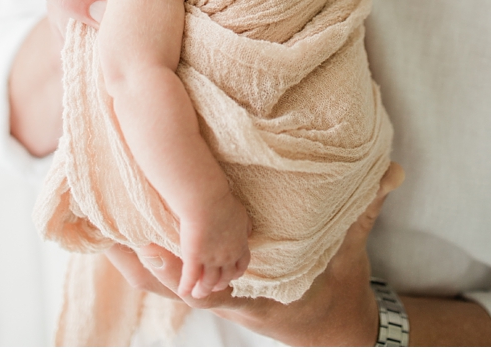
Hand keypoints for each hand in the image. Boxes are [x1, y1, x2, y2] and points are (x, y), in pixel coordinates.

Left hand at [103, 162, 402, 345]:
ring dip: (129, 259)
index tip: (157, 250)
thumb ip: (366, 207)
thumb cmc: (332, 281)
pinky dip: (137, 257)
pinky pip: (160, 274)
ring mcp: (211, 290)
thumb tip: (393, 171)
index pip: (209, 290)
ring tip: (97, 223)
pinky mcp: (202, 281)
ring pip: (156, 283)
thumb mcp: (350, 244)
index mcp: (254, 293)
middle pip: (169, 287)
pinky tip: (115, 230)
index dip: (180, 273)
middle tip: (108, 229)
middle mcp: (225, 295)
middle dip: (138, 262)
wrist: (328, 318)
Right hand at [177, 195, 251, 299]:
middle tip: (215, 287)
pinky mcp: (194, 258)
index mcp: (240, 246)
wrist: (208, 203)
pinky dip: (186, 286)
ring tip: (197, 294)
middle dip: (220, 284)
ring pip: (209, 282)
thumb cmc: (224, 205)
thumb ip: (245, 228)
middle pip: (226, 277)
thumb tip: (247, 234)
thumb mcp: (242, 216)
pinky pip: (190, 277)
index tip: (232, 275)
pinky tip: (182, 291)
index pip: (241, 265)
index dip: (236, 273)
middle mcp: (227, 256)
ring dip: (203, 290)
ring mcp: (211, 259)